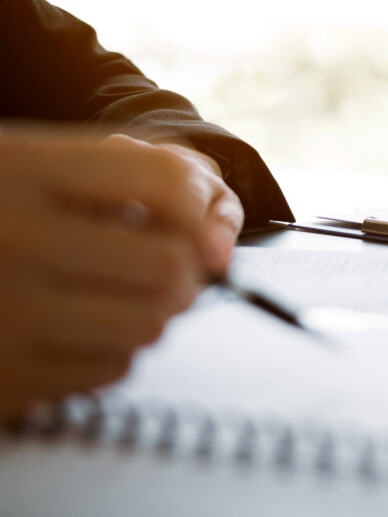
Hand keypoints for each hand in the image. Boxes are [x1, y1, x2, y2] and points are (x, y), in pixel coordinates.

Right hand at [0, 131, 244, 420]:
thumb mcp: (23, 164)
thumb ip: (118, 172)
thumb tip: (213, 221)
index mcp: (21, 169)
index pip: (165, 180)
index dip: (201, 203)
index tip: (201, 223)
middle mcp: (13, 239)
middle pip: (171, 265)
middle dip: (184, 268)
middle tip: (166, 265)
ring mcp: (5, 314)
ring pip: (151, 324)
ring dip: (151, 310)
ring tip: (115, 292)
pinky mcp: (3, 378)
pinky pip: (111, 369)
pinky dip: (113, 349)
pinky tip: (77, 326)